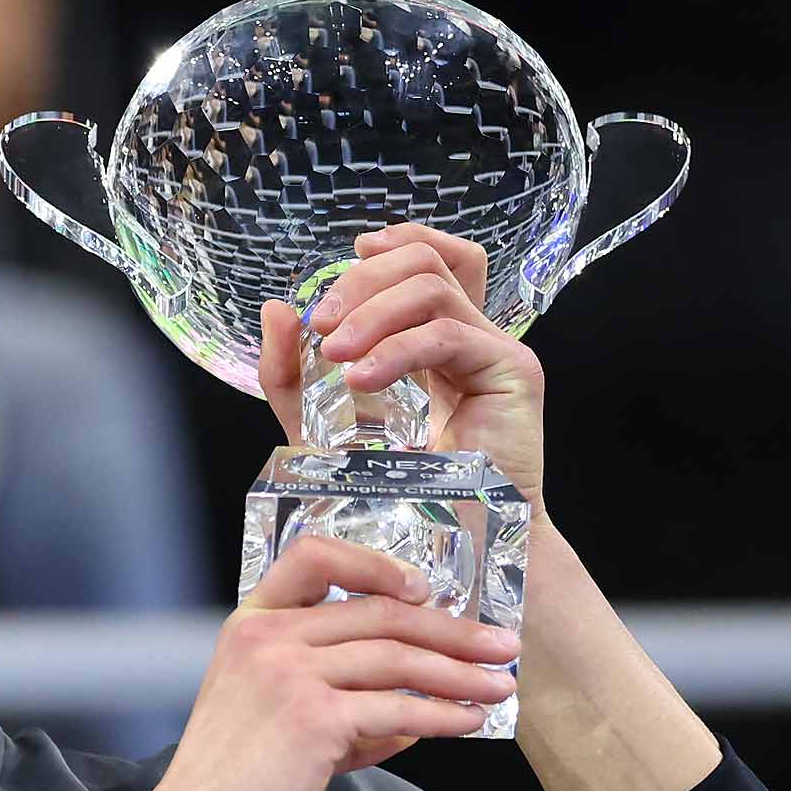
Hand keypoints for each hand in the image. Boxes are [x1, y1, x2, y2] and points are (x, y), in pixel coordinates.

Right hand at [122, 535, 520, 790]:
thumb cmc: (230, 780)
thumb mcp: (271, 715)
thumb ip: (336, 703)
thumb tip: (410, 715)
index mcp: (252, 624)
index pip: (314, 559)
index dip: (374, 565)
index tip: (421, 587)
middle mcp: (268, 637)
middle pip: (378, 612)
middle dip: (451, 629)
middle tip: (500, 644)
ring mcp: (288, 673)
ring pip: (397, 657)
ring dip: (460, 672)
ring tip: (499, 685)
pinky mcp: (313, 717)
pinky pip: (397, 708)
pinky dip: (441, 715)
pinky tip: (467, 722)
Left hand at [256, 223, 547, 510]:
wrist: (449, 547)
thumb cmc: (396, 493)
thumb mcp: (322, 426)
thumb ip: (293, 374)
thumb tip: (277, 309)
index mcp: (435, 339)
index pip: (430, 257)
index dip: (393, 242)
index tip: (347, 260)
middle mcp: (470, 336)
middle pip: (426, 260)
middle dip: (364, 280)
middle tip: (321, 325)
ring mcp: (496, 349)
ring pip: (433, 285)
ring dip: (373, 310)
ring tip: (337, 357)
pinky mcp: (513, 372)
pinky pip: (448, 334)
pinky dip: (398, 349)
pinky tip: (362, 379)